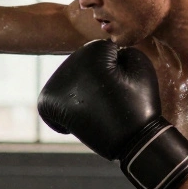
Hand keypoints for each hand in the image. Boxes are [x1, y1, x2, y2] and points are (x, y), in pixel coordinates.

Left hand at [38, 40, 187, 188]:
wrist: (134, 140)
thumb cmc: (139, 103)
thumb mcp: (140, 64)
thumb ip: (120, 48)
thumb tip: (102, 51)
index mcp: (92, 50)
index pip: (102, 51)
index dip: (117, 69)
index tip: (122, 86)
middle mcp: (69, 62)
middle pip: (82, 66)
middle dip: (94, 80)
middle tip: (110, 101)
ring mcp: (57, 82)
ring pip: (66, 82)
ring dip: (78, 94)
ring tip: (95, 108)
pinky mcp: (49, 102)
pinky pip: (47, 102)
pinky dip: (57, 111)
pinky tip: (75, 116)